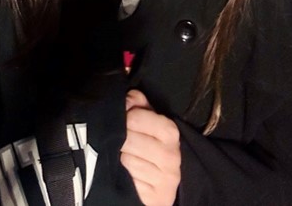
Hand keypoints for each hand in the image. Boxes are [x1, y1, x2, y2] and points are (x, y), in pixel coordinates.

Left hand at [121, 89, 180, 205]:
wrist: (162, 183)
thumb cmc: (152, 145)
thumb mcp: (148, 121)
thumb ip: (138, 104)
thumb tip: (129, 96)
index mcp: (170, 131)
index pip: (135, 117)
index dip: (124, 118)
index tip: (124, 121)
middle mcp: (172, 155)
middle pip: (128, 139)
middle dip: (120, 139)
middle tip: (122, 142)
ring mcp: (166, 179)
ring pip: (126, 160)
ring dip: (120, 158)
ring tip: (125, 157)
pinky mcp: (157, 198)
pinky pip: (129, 181)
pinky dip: (124, 177)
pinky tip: (128, 174)